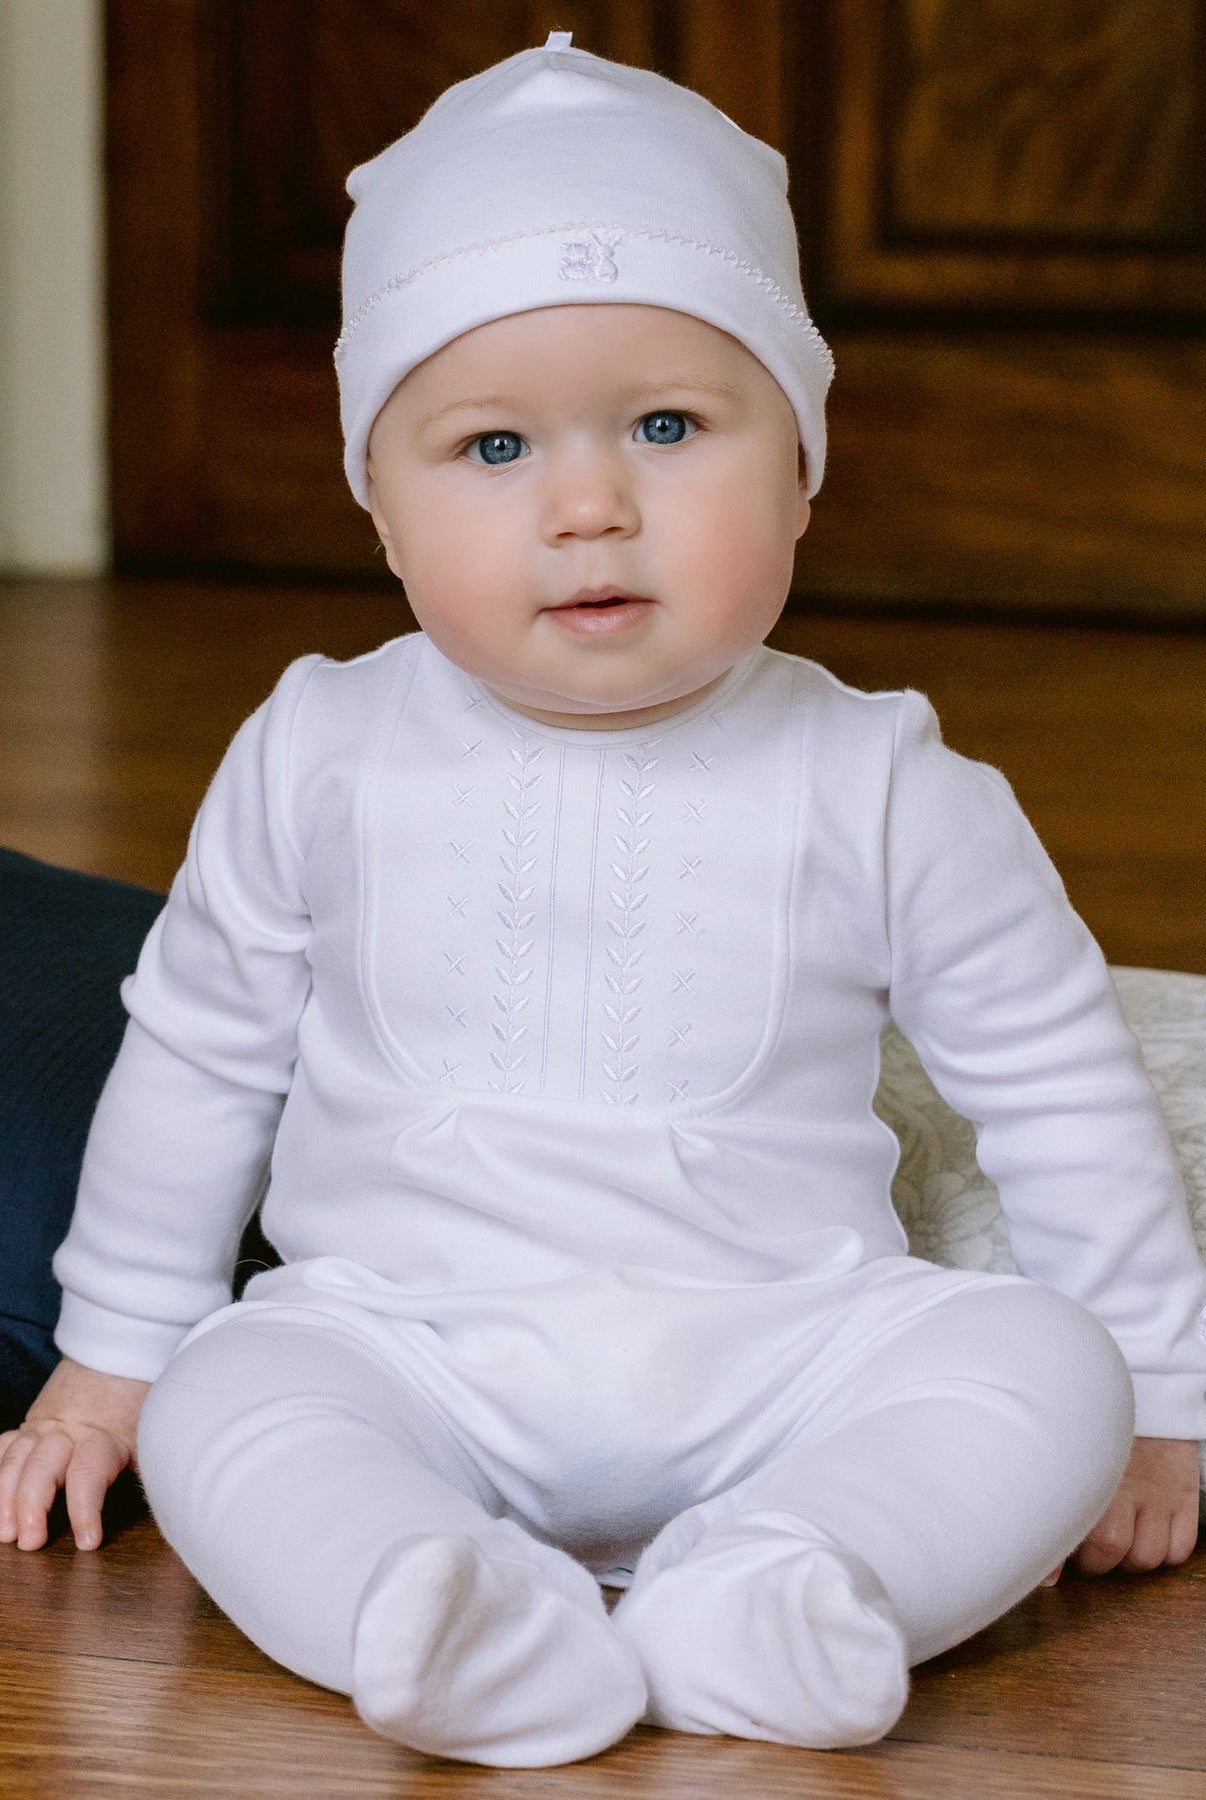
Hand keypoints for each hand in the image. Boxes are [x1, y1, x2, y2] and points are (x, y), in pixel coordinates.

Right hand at [0, 1356, 150, 1551]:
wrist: (119, 1359)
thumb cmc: (140, 1405)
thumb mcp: (154, 1434)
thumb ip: (156, 1466)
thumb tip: (174, 1505)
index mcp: (102, 1437)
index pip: (89, 1473)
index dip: (85, 1509)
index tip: (88, 1541)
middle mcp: (66, 1432)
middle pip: (42, 1467)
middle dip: (32, 1506)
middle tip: (30, 1541)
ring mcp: (42, 1428)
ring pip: (14, 1459)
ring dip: (4, 1497)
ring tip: (4, 1533)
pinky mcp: (27, 1428)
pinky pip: (2, 1448)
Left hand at [1045, 1436, 1200, 1583]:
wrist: (1139, 1389)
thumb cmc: (1087, 1422)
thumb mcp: (1058, 1449)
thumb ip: (1044, 1499)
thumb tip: (1044, 1571)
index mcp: (1080, 1472)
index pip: (1067, 1532)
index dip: (1056, 1560)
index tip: (1049, 1568)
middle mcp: (1120, 1485)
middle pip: (1108, 1549)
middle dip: (1092, 1561)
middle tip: (1085, 1548)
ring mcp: (1156, 1492)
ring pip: (1145, 1557)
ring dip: (1128, 1560)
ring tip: (1118, 1542)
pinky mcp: (1182, 1495)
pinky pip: (1179, 1549)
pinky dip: (1165, 1553)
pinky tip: (1148, 1535)